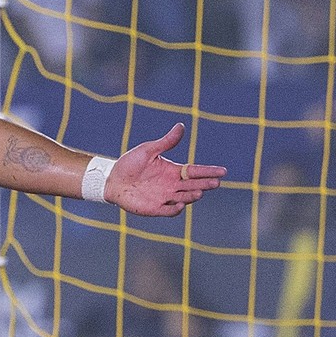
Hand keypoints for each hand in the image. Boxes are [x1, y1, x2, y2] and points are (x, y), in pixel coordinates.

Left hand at [105, 123, 226, 216]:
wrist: (112, 179)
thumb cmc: (130, 163)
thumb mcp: (148, 150)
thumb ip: (166, 142)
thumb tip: (181, 126)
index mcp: (173, 171)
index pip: (195, 171)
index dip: (209, 171)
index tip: (223, 171)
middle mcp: (172, 185)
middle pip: (193, 185)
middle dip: (205, 184)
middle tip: (215, 183)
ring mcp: (164, 197)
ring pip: (184, 198)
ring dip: (192, 196)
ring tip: (199, 192)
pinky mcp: (154, 208)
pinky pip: (168, 211)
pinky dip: (175, 209)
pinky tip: (180, 204)